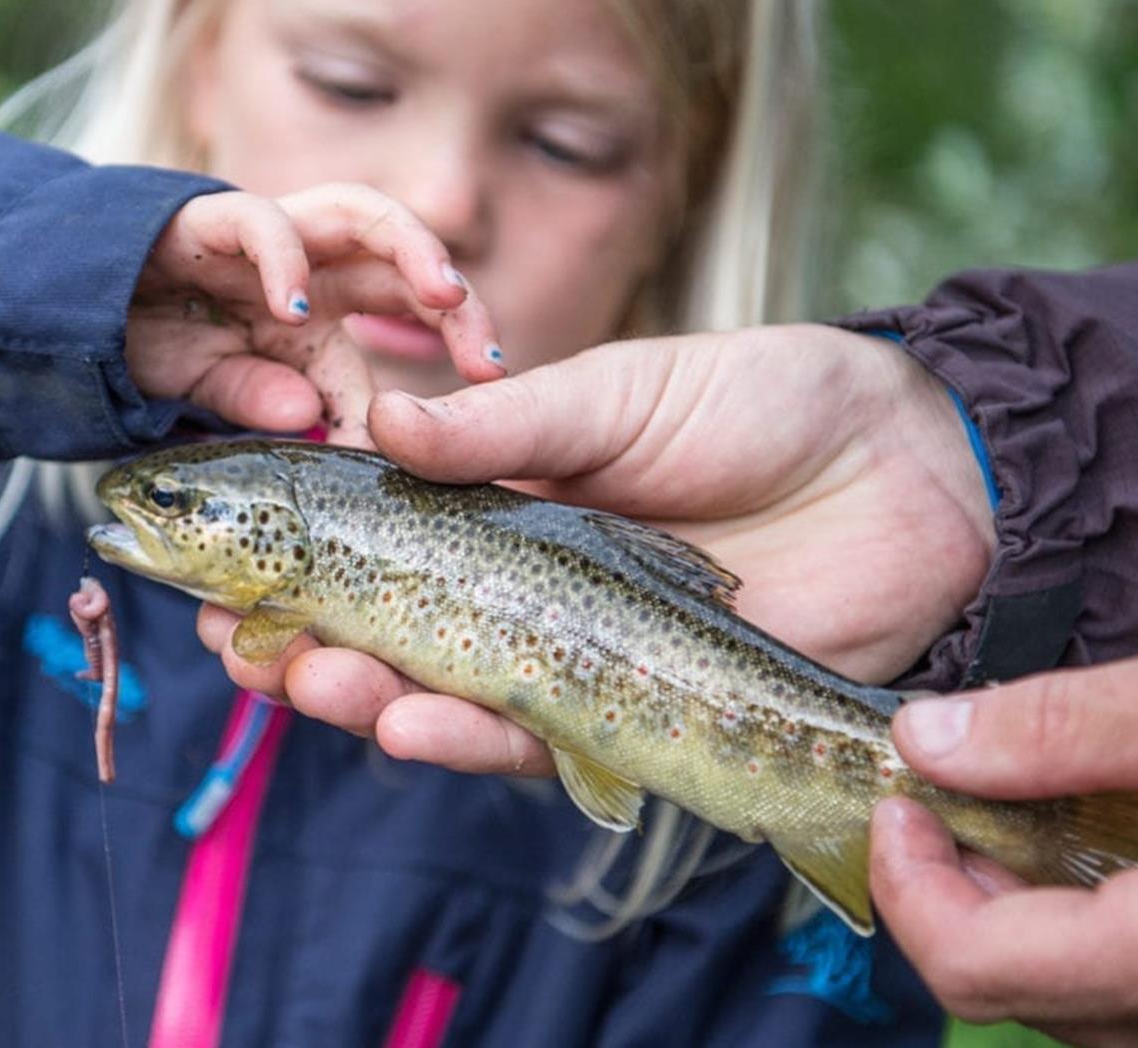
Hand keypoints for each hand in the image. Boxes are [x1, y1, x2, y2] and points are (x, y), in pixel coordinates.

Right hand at [127, 184, 503, 446]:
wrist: (67, 313)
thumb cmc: (151, 350)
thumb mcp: (218, 393)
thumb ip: (265, 403)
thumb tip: (314, 424)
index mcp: (323, 302)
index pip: (408, 304)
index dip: (458, 335)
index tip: (494, 381)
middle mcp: (305, 261)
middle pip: (400, 253)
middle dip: (453, 294)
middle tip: (488, 356)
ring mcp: (261, 237)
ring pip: (355, 212)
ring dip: (407, 248)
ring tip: (442, 296)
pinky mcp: (204, 222)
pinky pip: (257, 222)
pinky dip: (283, 263)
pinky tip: (297, 309)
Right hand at [198, 327, 996, 773]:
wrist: (908, 464)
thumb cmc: (762, 406)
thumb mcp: (618, 393)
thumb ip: (504, 424)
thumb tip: (380, 421)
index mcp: (507, 508)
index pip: (381, 548)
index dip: (302, 565)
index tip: (229, 569)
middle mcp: (528, 594)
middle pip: (396, 638)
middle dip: (311, 648)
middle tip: (245, 647)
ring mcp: (579, 660)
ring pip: (452, 701)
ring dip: (372, 701)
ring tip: (309, 682)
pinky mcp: (642, 719)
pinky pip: (543, 745)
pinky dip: (473, 740)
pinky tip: (410, 719)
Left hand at [870, 630, 1137, 1045]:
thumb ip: (1068, 726)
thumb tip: (929, 743)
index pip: (977, 967)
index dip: (906, 882)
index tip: (897, 799)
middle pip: (1012, 995)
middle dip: (954, 893)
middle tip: (951, 795)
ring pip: (1072, 1008)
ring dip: (1019, 916)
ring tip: (1029, 814)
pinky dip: (1089, 935)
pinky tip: (1111, 855)